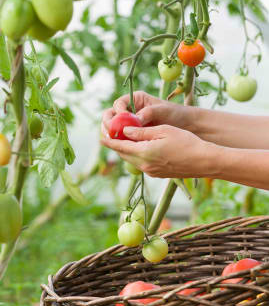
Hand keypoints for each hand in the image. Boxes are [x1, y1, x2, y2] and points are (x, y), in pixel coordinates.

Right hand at [101, 91, 193, 136]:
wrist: (186, 126)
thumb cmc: (175, 114)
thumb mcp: (162, 111)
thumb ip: (148, 114)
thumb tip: (134, 120)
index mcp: (135, 100)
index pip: (118, 104)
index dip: (117, 113)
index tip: (121, 121)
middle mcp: (130, 111)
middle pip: (111, 116)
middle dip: (108, 124)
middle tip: (110, 133)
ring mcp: (130, 124)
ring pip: (114, 129)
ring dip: (111, 135)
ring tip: (112, 141)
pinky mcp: (133, 135)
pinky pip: (122, 138)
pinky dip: (120, 142)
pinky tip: (121, 148)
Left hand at [101, 124, 215, 177]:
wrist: (204, 161)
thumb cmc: (186, 142)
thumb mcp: (163, 131)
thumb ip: (141, 132)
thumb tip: (125, 130)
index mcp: (144, 152)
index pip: (120, 146)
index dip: (109, 141)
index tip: (101, 137)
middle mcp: (144, 164)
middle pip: (123, 154)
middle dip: (116, 145)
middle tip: (110, 136)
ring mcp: (150, 171)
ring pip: (131, 159)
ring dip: (125, 150)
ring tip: (122, 140)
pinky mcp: (156, 174)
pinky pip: (140, 163)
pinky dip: (135, 155)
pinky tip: (138, 148)